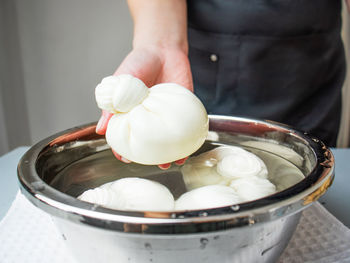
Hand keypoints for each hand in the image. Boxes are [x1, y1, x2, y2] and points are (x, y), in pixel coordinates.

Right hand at [96, 46, 192, 168]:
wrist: (162, 48)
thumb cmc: (139, 63)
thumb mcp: (120, 84)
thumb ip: (112, 107)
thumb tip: (101, 130)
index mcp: (132, 112)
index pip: (127, 135)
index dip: (125, 149)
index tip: (126, 159)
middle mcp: (149, 116)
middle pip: (150, 142)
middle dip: (151, 156)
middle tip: (153, 163)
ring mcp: (166, 113)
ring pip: (168, 138)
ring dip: (170, 152)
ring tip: (171, 162)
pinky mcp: (182, 108)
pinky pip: (185, 126)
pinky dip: (186, 138)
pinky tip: (187, 148)